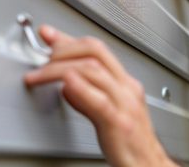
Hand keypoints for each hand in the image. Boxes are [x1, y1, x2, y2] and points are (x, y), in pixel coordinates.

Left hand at [24, 26, 176, 166]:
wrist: (149, 165)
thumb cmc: (130, 142)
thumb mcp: (108, 112)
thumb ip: (87, 96)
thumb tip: (66, 83)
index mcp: (125, 83)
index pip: (97, 49)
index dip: (69, 39)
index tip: (48, 34)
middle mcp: (126, 88)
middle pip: (95, 52)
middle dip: (63, 49)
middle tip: (41, 59)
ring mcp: (124, 103)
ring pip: (93, 70)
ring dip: (59, 68)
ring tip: (39, 75)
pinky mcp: (118, 122)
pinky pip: (99, 99)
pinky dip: (80, 88)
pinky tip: (65, 84)